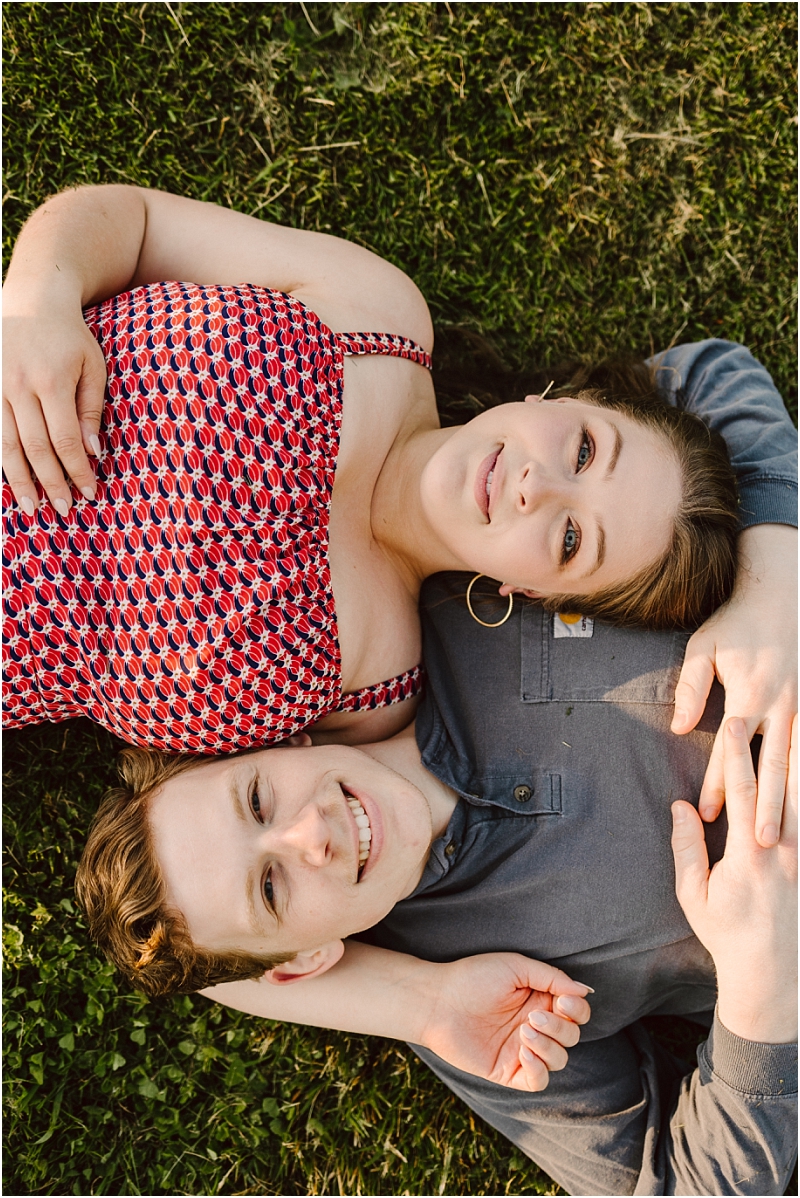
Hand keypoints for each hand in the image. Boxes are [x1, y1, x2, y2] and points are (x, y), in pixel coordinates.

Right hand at [2, 298, 106, 514]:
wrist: (32, 300)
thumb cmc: (70, 337)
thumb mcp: (92, 366)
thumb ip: (91, 409)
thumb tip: (92, 452)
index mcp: (51, 381)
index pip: (65, 440)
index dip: (76, 470)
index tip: (90, 492)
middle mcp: (18, 386)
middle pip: (34, 448)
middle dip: (50, 483)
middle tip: (64, 510)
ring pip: (5, 444)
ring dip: (19, 480)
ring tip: (32, 507)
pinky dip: (0, 458)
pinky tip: (7, 481)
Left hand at [418, 952, 591, 1090]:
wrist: (438, 1001)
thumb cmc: (473, 977)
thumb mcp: (516, 967)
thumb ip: (552, 978)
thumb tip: (585, 991)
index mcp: (540, 1000)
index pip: (576, 1012)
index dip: (577, 1010)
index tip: (564, 1000)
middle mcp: (535, 1026)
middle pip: (572, 1036)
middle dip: (560, 1027)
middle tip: (534, 1016)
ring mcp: (522, 1050)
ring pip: (559, 1059)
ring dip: (549, 1046)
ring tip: (524, 1030)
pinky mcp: (508, 1070)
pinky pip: (538, 1081)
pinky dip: (539, 1069)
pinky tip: (524, 1052)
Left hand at [671, 524, 797, 846]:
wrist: (782, 595)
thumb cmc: (737, 624)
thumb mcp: (704, 648)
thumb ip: (692, 688)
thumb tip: (680, 727)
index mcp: (749, 697)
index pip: (729, 753)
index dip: (716, 784)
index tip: (706, 815)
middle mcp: (779, 707)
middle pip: (770, 768)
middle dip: (763, 807)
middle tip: (758, 844)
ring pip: (796, 763)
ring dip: (791, 799)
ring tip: (786, 833)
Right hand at [671, 715, 796, 1042]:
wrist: (773, 975)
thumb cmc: (727, 935)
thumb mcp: (694, 896)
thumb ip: (687, 849)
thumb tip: (681, 807)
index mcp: (748, 855)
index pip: (742, 791)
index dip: (737, 754)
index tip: (733, 721)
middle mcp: (782, 850)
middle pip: (784, 785)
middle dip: (780, 743)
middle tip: (782, 708)